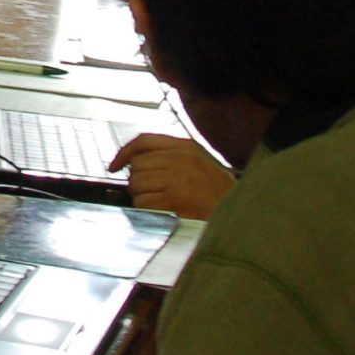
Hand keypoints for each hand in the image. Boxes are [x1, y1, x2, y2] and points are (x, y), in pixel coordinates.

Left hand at [110, 132, 234, 218]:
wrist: (241, 213)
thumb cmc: (218, 192)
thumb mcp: (199, 162)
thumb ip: (171, 157)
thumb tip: (135, 163)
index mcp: (185, 147)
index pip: (143, 141)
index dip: (123, 153)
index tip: (113, 166)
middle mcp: (180, 159)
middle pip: (136, 166)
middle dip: (137, 181)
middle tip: (153, 192)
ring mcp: (176, 180)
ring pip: (136, 184)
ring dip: (141, 196)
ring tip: (161, 203)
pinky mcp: (173, 201)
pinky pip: (142, 202)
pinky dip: (145, 210)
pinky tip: (161, 212)